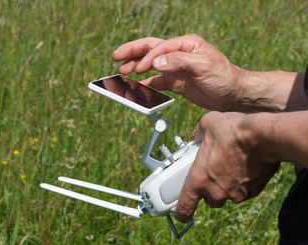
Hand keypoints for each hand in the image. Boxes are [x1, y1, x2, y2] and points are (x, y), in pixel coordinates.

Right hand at [112, 34, 246, 111]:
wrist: (234, 94)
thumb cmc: (224, 76)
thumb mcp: (204, 65)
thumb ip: (179, 61)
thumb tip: (156, 62)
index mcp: (186, 44)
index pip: (159, 48)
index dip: (146, 58)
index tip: (138, 70)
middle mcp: (179, 54)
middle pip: (150, 50)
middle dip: (132, 53)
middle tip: (116, 58)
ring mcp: (176, 68)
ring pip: (151, 65)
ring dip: (136, 68)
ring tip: (122, 73)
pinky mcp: (176, 82)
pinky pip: (157, 81)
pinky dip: (146, 84)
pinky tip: (137, 87)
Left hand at [174, 111, 279, 222]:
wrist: (263, 138)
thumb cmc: (232, 132)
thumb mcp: (207, 125)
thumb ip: (198, 133)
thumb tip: (197, 134)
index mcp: (198, 180)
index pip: (185, 206)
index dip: (182, 213)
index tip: (181, 215)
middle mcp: (215, 191)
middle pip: (209, 201)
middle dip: (210, 191)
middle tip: (213, 175)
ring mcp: (235, 194)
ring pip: (227, 197)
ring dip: (227, 188)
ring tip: (231, 168)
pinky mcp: (252, 192)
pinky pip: (244, 192)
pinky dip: (243, 184)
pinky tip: (245, 167)